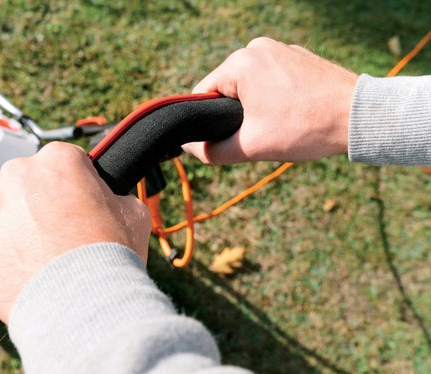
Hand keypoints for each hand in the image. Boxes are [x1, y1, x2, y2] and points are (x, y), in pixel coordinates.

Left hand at [0, 142, 150, 322]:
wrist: (79, 304)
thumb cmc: (108, 259)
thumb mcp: (133, 216)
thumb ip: (117, 196)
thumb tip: (112, 198)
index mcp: (59, 159)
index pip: (64, 163)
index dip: (75, 188)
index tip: (78, 208)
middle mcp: (19, 172)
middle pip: (29, 182)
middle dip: (41, 203)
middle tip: (58, 234)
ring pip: (3, 206)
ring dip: (16, 223)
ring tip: (38, 255)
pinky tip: (17, 265)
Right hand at [183, 37, 357, 164]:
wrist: (358, 117)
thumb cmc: (305, 128)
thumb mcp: (251, 146)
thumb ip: (211, 151)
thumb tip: (190, 148)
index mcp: (240, 63)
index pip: (202, 93)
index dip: (207, 120)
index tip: (228, 137)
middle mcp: (257, 48)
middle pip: (227, 88)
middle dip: (235, 113)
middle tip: (259, 134)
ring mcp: (280, 49)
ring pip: (250, 84)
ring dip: (256, 106)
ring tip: (280, 124)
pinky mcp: (299, 56)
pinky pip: (272, 78)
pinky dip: (275, 96)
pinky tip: (294, 113)